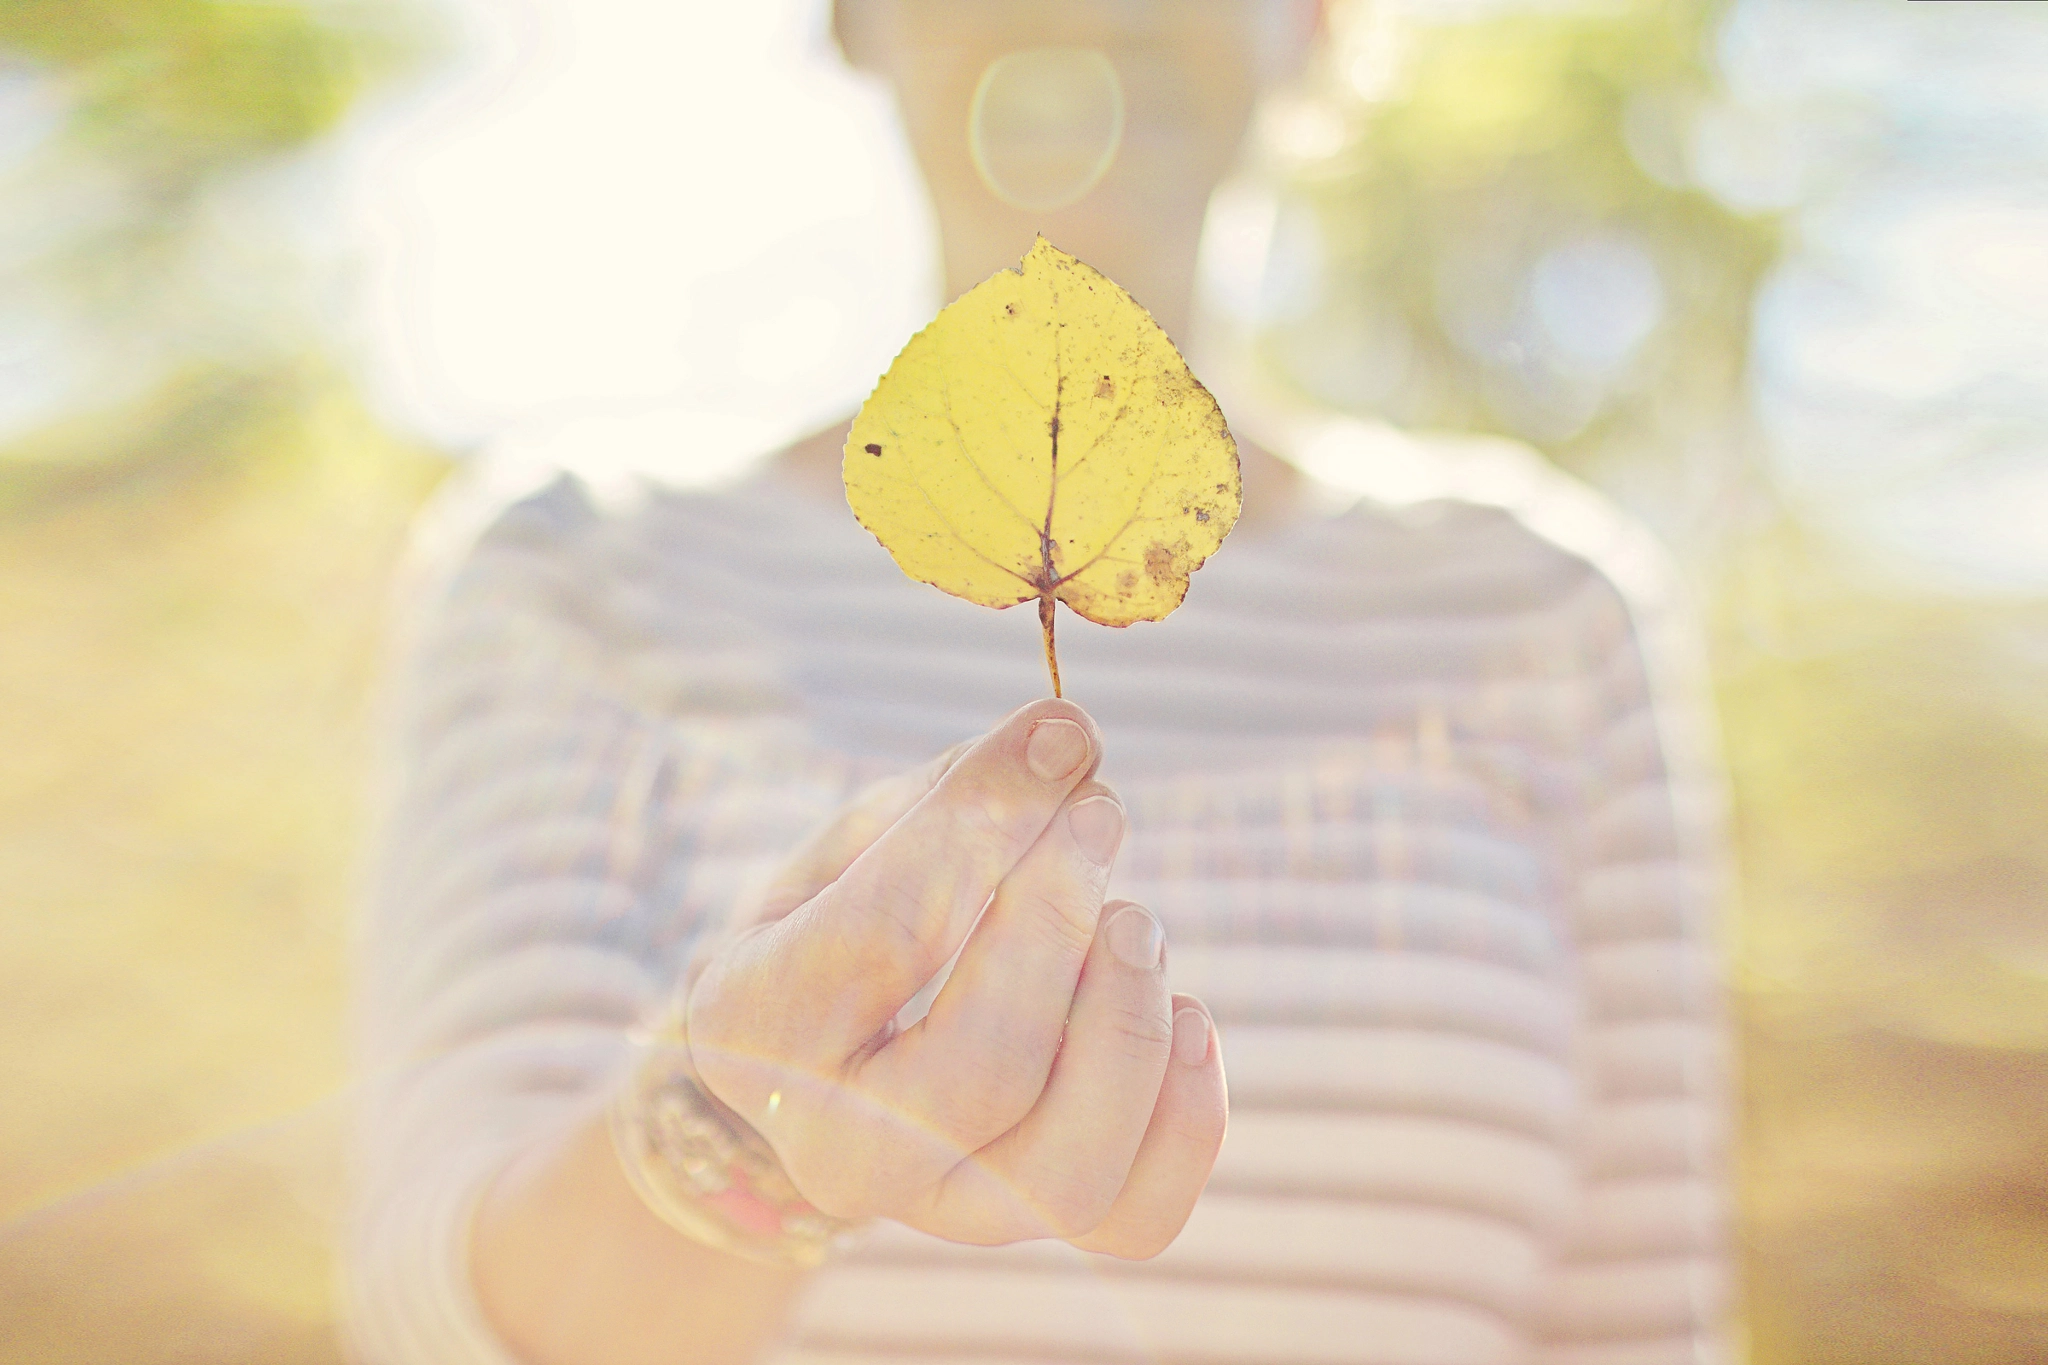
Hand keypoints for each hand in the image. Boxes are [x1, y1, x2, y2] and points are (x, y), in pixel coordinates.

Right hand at [685, 699, 1226, 1256]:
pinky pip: (1136, 1222)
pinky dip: (1186, 1119)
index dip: (988, 826)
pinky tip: (1182, 1015)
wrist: (823, 1048)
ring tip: (1136, 922)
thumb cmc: (847, 914)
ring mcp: (940, 1208)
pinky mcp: (1030, 1228)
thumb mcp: (862, 837)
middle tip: (1099, 815)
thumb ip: (957, 796)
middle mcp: (835, 1151)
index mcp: (757, 1026)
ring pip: (1064, 1175)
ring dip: (1125, 1026)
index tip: (1061, 738)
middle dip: (1058, 925)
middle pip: (977, 1072)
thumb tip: (1070, 742)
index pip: (885, 933)